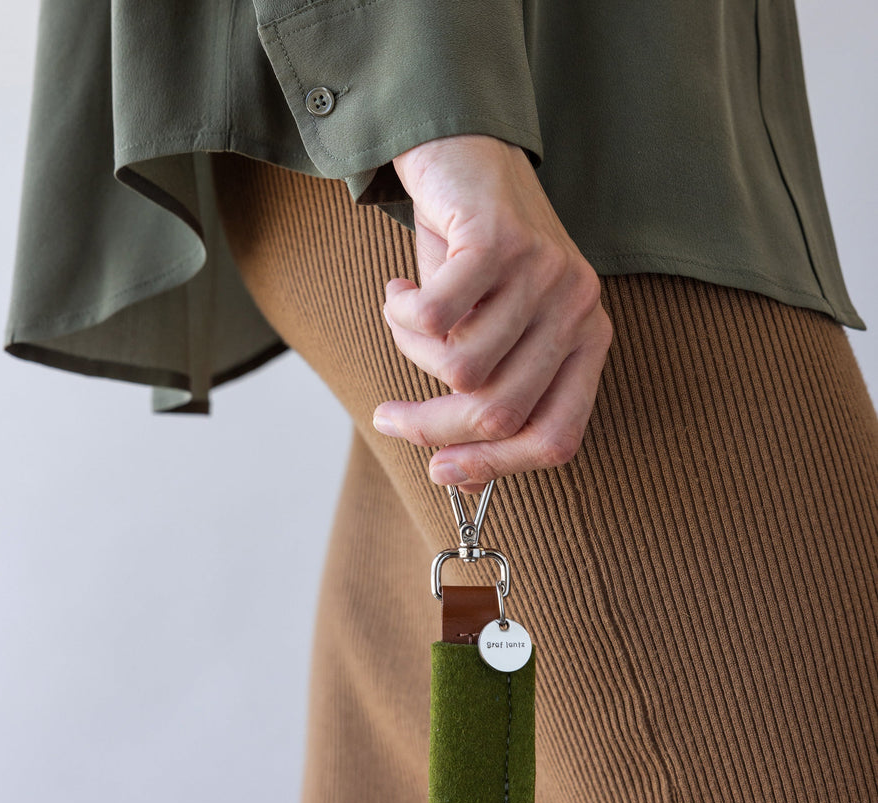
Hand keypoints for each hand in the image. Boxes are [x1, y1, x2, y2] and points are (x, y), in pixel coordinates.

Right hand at [373, 134, 611, 490]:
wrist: (464, 153)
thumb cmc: (474, 260)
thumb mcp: (488, 334)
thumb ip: (483, 396)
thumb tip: (457, 478)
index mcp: (587, 344)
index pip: (555, 437)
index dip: (496, 469)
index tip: (441, 472)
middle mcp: (578, 311)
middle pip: (499, 413)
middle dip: (431, 427)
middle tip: (387, 417)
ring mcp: (546, 273)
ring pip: (461, 368)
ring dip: (413, 351)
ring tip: (406, 317)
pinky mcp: (500, 240)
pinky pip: (435, 319)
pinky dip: (401, 315)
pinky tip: (400, 289)